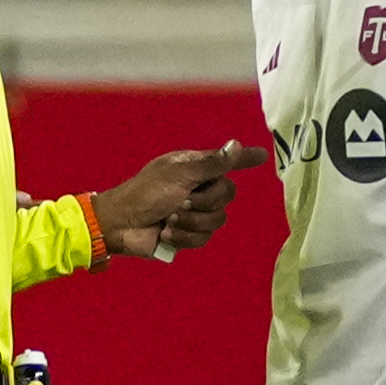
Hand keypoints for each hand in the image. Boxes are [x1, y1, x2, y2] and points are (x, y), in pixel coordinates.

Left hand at [95, 140, 266, 259]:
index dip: (244, 159)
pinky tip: (166, 233)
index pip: (227, 161)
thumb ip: (211, 163)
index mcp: (195, 168)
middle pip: (227, 194)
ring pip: (217, 220)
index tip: (263, 156)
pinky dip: (183, 237)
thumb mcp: (179, 174)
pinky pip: (203, 238)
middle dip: (204, 202)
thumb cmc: (146, 192)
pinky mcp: (188, 234)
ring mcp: (194, 212)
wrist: (122, 225)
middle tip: (180, 202)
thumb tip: (236, 145)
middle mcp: (198, 187)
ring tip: (168, 219)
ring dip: (190, 222)